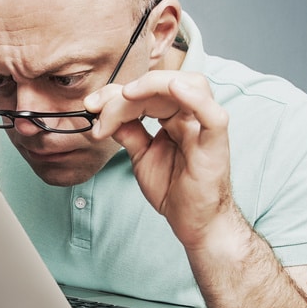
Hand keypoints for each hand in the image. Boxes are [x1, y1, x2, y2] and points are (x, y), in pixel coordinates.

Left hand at [84, 71, 244, 249]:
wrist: (193, 223)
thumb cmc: (174, 190)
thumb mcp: (141, 156)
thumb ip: (128, 133)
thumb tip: (104, 114)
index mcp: (175, 117)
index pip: (146, 92)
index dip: (115, 94)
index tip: (91, 106)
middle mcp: (192, 117)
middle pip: (163, 85)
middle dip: (125, 91)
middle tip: (98, 107)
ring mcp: (205, 129)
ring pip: (192, 85)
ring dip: (156, 84)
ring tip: (127, 94)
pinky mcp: (215, 146)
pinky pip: (213, 116)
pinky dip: (195, 98)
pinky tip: (174, 87)